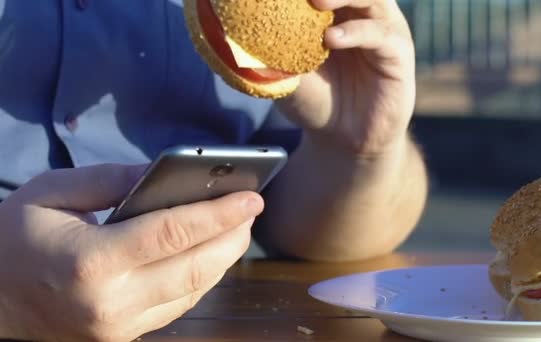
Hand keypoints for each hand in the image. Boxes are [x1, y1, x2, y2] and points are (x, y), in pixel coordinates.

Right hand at [0, 164, 262, 341]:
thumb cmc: (12, 238)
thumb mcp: (52, 193)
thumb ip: (113, 180)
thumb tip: (168, 171)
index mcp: (90, 261)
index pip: (172, 233)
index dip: (218, 214)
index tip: (252, 197)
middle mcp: (111, 303)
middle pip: (193, 269)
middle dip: (231, 238)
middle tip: (253, 210)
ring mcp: (119, 328)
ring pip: (191, 294)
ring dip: (222, 260)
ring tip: (239, 228)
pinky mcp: (122, 338)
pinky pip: (175, 307)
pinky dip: (199, 280)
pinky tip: (211, 256)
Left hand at [276, 0, 414, 157]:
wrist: (344, 140)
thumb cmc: (316, 100)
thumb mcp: (285, 75)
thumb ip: (267, 52)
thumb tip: (227, 35)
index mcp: (334, 9)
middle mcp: (360, 11)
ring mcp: (382, 27)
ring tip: (316, 1)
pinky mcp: (398, 51)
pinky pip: (380, 34)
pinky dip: (356, 32)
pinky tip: (332, 40)